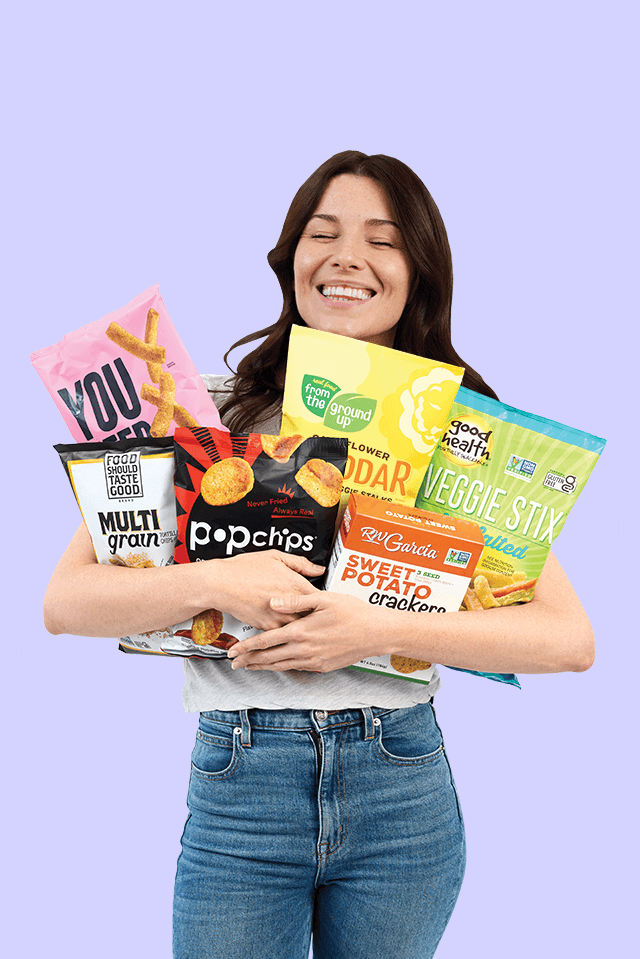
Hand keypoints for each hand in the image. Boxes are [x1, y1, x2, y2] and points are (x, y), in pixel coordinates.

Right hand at [207, 550, 324, 630]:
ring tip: (308, 627)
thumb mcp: (276, 557)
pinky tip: (288, 630)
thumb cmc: (244, 569)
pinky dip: (286, 633)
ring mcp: (278, 617)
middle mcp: (290, 603)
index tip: (326, 603)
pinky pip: (283, 634)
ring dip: (303, 627)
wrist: (221, 584)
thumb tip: (318, 569)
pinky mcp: (267, 627)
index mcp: (295, 584)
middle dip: (317, 618)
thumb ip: (301, 564)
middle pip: (314, 617)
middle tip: (321, 618)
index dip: (325, 602)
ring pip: (300, 628)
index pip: (322, 598)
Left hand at [227, 591, 393, 671]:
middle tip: (233, 663)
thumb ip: (295, 600)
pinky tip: (278, 665)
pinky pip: (297, 668)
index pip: (266, 641)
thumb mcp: (323, 599)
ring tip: (250, 667)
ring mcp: (314, 660)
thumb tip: (273, 602)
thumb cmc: (353, 612)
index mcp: (301, 631)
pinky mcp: (323, 666)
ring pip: (281, 666)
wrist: (377, 633)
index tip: (233, 650)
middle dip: (249, 661)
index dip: (247, 647)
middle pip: (269, 658)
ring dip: (263, 667)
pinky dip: (282, 667)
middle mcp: (304, 649)